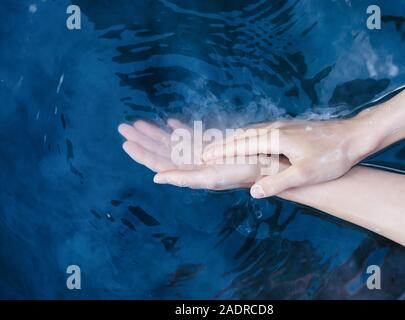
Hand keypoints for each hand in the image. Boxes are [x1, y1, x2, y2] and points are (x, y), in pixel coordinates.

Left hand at [118, 119, 284, 189]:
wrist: (270, 163)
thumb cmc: (243, 170)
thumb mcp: (212, 176)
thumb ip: (183, 178)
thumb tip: (156, 178)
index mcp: (191, 172)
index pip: (160, 164)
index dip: (142, 154)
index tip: (125, 142)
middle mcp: (194, 163)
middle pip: (162, 152)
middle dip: (143, 139)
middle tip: (123, 127)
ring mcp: (203, 153)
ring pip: (173, 142)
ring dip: (157, 132)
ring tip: (138, 122)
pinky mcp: (212, 145)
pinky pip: (192, 136)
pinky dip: (179, 129)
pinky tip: (170, 122)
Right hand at [202, 118, 374, 197]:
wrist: (354, 136)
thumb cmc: (332, 157)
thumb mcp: (305, 174)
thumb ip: (278, 182)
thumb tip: (253, 191)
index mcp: (275, 138)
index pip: (241, 144)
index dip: (221, 151)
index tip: (203, 156)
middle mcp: (275, 129)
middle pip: (242, 135)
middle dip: (222, 143)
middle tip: (204, 152)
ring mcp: (282, 126)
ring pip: (250, 132)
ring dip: (233, 139)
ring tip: (219, 147)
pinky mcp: (289, 128)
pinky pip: (260, 131)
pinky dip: (246, 137)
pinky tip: (248, 141)